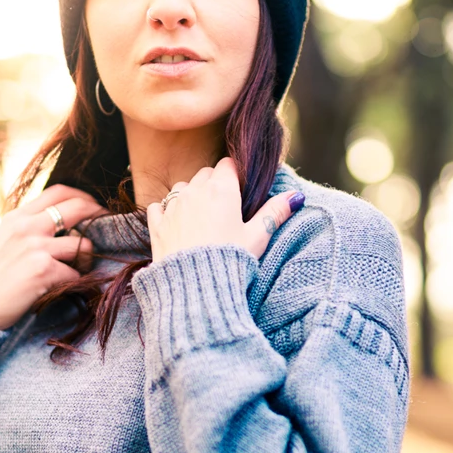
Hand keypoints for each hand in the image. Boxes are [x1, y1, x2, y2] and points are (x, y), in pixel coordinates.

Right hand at [0, 185, 108, 335]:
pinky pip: (75, 274)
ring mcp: (35, 246)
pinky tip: (60, 290)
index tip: (94, 209)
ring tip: (73, 273)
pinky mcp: (43, 270)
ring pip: (83, 245)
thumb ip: (30, 229)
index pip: (59, 191)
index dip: (83, 197)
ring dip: (85, 261)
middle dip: (99, 217)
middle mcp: (26, 226)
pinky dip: (74, 284)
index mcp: (17, 217)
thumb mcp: (5, 242)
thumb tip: (67, 226)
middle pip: (78, 208)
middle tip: (108, 231)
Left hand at [145, 157, 304, 262]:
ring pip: (182, 187)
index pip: (229, 164)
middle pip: (206, 173)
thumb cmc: (230, 261)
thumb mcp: (258, 237)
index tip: (242, 192)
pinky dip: (167, 211)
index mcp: (222, 189)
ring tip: (202, 218)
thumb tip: (295, 196)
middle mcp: (194, 191)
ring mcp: (172, 206)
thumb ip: (275, 213)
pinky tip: (177, 225)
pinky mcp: (157, 224)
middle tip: (226, 209)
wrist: (194, 288)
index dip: (236, 176)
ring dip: (191, 195)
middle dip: (215, 184)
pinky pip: (160, 206)